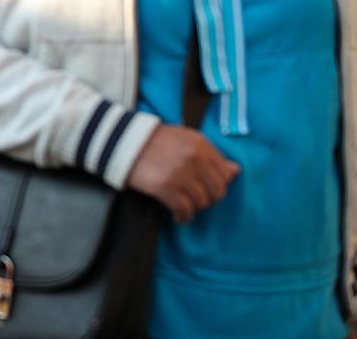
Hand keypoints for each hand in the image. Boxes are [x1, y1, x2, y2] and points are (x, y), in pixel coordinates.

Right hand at [125, 124, 239, 223]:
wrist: (121, 140)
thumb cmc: (153, 139)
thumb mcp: (184, 139)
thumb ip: (210, 155)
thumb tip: (235, 171)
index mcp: (200, 144)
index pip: (224, 173)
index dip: (217, 183)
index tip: (206, 186)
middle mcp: (194, 158)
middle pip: (217, 191)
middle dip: (208, 198)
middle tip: (195, 198)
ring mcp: (180, 173)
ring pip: (202, 202)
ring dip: (194, 207)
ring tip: (184, 205)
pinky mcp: (165, 187)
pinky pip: (184, 210)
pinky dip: (183, 217)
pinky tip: (178, 216)